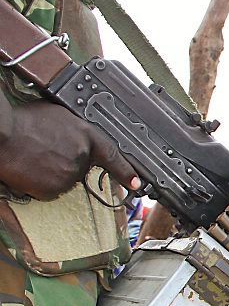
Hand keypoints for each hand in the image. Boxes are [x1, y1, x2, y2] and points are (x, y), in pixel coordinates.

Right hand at [0, 98, 139, 199]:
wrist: (2, 136)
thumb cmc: (23, 121)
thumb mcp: (58, 115)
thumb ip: (76, 130)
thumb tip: (79, 140)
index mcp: (86, 135)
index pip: (113, 155)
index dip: (126, 171)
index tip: (137, 184)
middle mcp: (82, 157)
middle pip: (80, 168)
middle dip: (65, 162)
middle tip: (44, 149)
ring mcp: (69, 175)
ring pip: (64, 179)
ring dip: (51, 172)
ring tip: (33, 155)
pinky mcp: (54, 190)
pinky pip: (50, 190)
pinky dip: (40, 183)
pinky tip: (30, 168)